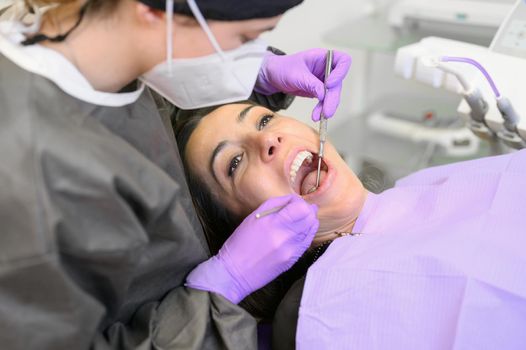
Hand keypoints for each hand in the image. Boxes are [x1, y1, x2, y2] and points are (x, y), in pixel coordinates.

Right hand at [185, 194, 318, 303]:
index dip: (299, 201)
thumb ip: (274, 206)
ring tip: (299, 219)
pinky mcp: (293, 260)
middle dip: (307, 210)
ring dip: (308, 221)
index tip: (292, 202)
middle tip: (298, 209)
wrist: (235, 273)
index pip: (301, 208)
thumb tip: (292, 200)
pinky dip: (306, 233)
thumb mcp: (252, 217)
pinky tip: (298, 231)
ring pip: (311, 229)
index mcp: (273, 224)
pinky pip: (307, 242)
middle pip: (310, 218)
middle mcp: (286, 238)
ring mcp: (292, 251)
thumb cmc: (240, 243)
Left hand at [255, 48, 351, 120]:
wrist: (272, 76)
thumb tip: (324, 95)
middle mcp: (326, 68)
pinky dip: (321, 109)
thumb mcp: (297, 75)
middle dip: (333, 97)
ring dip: (327, 106)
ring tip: (320, 116)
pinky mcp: (318, 90)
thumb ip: (312, 84)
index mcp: (323, 57)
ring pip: (332, 94)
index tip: (329, 84)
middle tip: (327, 110)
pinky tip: (317, 115)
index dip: (340, 73)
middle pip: (338, 82)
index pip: (343, 61)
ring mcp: (323, 80)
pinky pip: (324, 101)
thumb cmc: (283, 68)